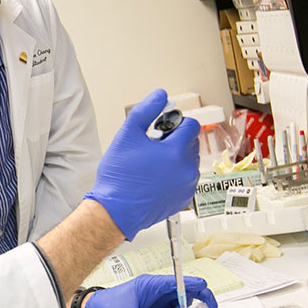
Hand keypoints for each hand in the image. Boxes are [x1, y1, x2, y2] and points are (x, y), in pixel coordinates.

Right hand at [84, 89, 200, 239]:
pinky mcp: (183, 199)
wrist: (116, 210)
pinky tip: (156, 178)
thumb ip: (146, 111)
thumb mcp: (127, 135)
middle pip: (191, 143)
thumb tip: (160, 96)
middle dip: (175, 140)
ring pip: (189, 161)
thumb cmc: (119, 178)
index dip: (175, 123)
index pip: (190, 125)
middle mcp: (187, 169)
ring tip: (153, 164)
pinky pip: (186, 179)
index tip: (161, 128)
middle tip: (153, 146)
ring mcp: (187, 186)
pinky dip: (175, 175)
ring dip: (176, 158)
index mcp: (176, 152)